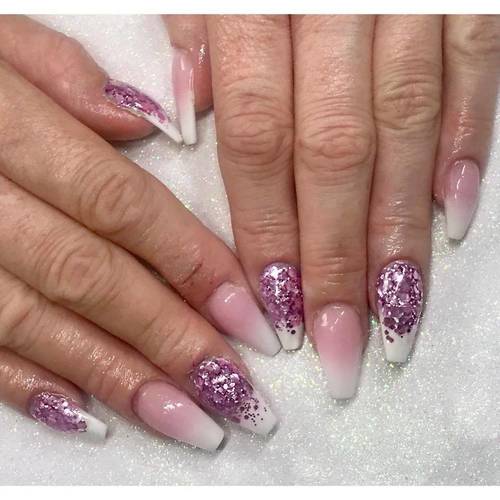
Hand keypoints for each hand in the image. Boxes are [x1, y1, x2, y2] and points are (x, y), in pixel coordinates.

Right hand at [0, 16, 281, 449]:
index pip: (120, 204)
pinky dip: (30, 385)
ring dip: (118, 378)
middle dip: (169, 340)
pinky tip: (90, 416)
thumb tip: (144, 119)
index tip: (248, 315)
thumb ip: (62, 74)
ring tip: (188, 420)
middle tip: (234, 392)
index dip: (190, 263)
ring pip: (38, 324)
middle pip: (91, 276)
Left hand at [165, 15, 499, 396]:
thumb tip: (186, 114)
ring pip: (404, 129)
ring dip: (400, 231)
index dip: (269, 231)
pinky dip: (466, 148)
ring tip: (395, 313)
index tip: (278, 309)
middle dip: (337, 259)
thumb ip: (193, 32)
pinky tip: (456, 219)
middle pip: (332, 155)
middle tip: (337, 346)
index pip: (259, 142)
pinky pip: (469, 71)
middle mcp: (332, 3)